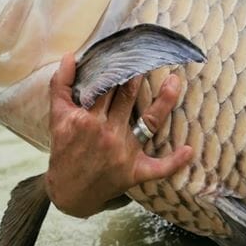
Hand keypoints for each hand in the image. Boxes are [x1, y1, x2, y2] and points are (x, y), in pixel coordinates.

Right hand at [44, 54, 192, 217]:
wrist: (68, 193)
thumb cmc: (65, 151)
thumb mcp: (57, 117)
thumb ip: (61, 85)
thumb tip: (71, 56)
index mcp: (87, 119)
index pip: (107, 87)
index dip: (119, 68)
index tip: (131, 52)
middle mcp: (106, 134)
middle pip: (128, 98)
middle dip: (140, 77)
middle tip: (153, 57)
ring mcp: (123, 153)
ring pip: (149, 122)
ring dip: (165, 101)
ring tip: (174, 81)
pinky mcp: (134, 172)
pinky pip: (159, 167)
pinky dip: (174, 161)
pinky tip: (189, 150)